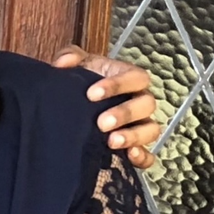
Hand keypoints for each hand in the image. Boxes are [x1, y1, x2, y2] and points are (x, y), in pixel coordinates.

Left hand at [54, 45, 159, 168]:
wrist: (79, 102)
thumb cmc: (84, 80)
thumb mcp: (78, 65)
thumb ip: (70, 56)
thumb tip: (62, 63)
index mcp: (129, 77)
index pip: (135, 77)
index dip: (117, 85)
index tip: (91, 95)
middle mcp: (140, 100)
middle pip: (146, 104)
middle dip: (125, 114)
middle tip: (101, 123)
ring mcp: (141, 124)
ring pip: (151, 129)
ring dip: (133, 136)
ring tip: (112, 142)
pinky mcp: (137, 146)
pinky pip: (150, 155)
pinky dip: (143, 157)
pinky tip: (128, 157)